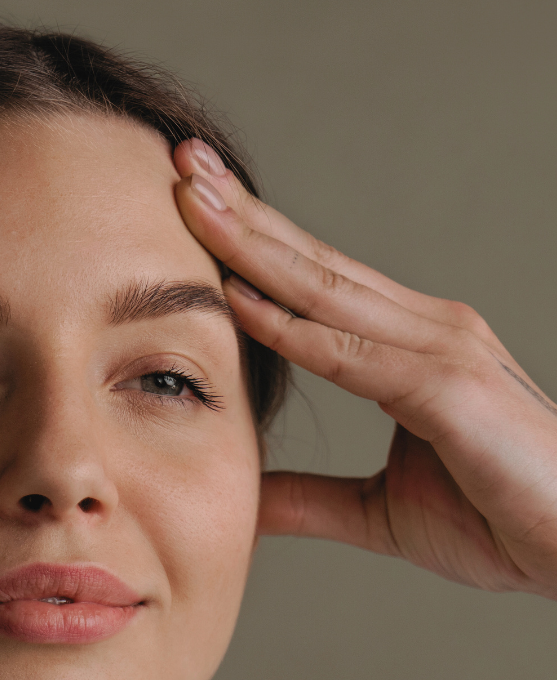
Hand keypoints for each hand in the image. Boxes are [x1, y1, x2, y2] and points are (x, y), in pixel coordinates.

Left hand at [173, 138, 556, 598]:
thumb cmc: (497, 520)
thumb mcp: (376, 511)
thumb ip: (307, 498)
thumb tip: (244, 494)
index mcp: (408, 346)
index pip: (314, 282)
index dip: (251, 242)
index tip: (191, 204)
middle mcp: (426, 330)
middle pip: (313, 263)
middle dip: (243, 212)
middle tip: (181, 159)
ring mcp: (441, 350)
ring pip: (324, 290)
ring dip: (251, 244)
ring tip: (191, 198)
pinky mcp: (447, 388)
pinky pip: (348, 355)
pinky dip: (288, 327)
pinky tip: (235, 298)